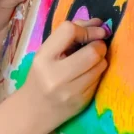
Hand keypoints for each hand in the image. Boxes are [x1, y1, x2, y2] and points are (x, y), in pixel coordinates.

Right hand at [19, 19, 107, 133]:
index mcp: (43, 57)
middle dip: (99, 45)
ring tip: (91, 60)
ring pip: (100, 65)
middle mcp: (56, 75)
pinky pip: (99, 79)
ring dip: (101, 59)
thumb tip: (98, 22)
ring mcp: (71, 91)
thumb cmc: (41, 75)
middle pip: (92, 51)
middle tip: (97, 45)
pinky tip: (87, 75)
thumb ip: (69, 35)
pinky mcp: (82, 101)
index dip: (86, 29)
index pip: (69, 31)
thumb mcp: (47, 52)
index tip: (92, 31)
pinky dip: (97, 73)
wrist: (33, 111)